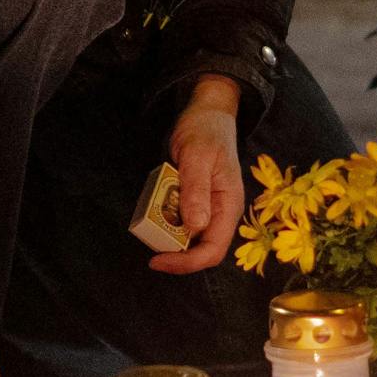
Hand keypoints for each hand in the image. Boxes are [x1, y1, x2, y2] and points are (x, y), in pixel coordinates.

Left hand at [151, 76, 244, 275]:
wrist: (207, 114)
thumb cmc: (205, 132)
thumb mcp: (197, 157)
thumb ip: (196, 191)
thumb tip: (195, 228)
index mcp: (229, 206)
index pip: (213, 250)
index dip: (186, 262)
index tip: (157, 260)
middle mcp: (222, 213)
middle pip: (201, 250)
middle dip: (175, 254)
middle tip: (148, 242)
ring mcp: (210, 209)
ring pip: (190, 240)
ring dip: (169, 239)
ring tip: (149, 226)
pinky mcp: (198, 203)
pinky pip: (182, 223)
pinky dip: (166, 224)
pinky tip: (154, 213)